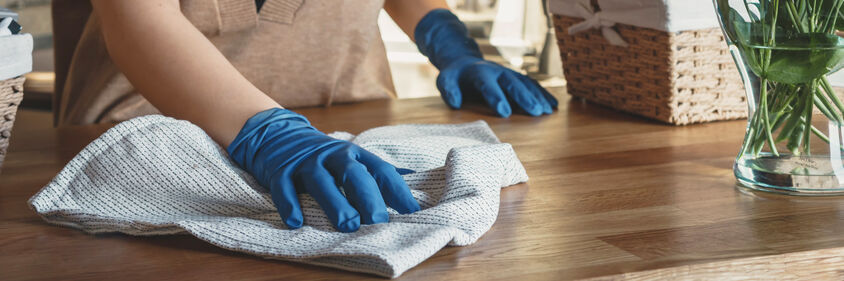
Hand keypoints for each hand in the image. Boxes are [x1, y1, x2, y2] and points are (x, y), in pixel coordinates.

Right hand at [227, 108, 420, 231]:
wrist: (278, 134)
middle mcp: (333, 156)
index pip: (381, 170)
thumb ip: (378, 171)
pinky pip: (284, 187)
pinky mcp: (280, 171)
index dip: (397, 191)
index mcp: (355, 155)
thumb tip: (414, 178)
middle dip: (368, 197)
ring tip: (348, 226)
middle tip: (379, 222)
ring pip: (322, 181)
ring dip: (336, 204)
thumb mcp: (352, 158)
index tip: (411, 213)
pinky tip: (296, 222)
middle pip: (353, 174)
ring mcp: (306, 163)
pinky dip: (289, 204)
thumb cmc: (324, 156)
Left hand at [436, 57, 556, 116]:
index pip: (488, 85)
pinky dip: (542, 94)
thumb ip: (449, 90)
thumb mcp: (445, 80)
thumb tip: (455, 102)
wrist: (464, 61)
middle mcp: (497, 71)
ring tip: (547, 111)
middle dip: (525, 97)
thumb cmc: (454, 76)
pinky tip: (552, 105)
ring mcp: (508, 73)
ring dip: (537, 96)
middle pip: (512, 84)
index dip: (496, 98)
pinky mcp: (515, 77)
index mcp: (479, 73)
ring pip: (525, 84)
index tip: (505, 112)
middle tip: (536, 112)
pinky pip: (531, 85)